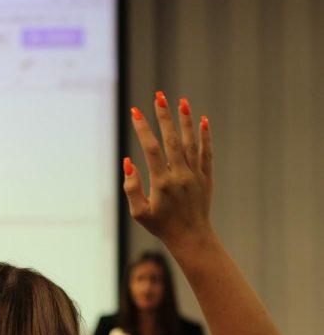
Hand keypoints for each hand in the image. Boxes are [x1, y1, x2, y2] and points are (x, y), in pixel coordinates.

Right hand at [124, 93, 213, 253]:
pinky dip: (205, 136)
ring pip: (190, 142)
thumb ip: (131, 187)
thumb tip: (128, 161)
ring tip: (181, 101)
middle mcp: (180, 175)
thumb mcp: (139, 212)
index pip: (151, 149)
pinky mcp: (206, 177)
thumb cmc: (161, 226)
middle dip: (164, 117)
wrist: (191, 238)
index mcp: (161, 182)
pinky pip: (206, 153)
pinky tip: (203, 120)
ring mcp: (195, 175)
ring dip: (185, 121)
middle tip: (159, 96)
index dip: (142, 129)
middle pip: (171, 140)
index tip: (135, 112)